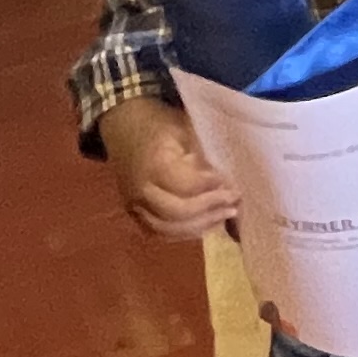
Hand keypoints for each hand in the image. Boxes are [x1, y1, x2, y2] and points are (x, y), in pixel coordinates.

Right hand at [98, 99, 238, 243]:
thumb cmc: (160, 123)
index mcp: (154, 163)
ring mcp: (134, 205)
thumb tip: (223, 181)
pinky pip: (159, 233)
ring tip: (226, 215)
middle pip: (176, 213)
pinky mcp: (134, 214)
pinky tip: (207, 224)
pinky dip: (185, 233)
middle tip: (234, 202)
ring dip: (200, 226)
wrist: (123, 125)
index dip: (211, 186)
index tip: (232, 182)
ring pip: (167, 229)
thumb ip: (201, 156)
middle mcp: (140, 189)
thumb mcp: (185, 128)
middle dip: (209, 210)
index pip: (185, 185)